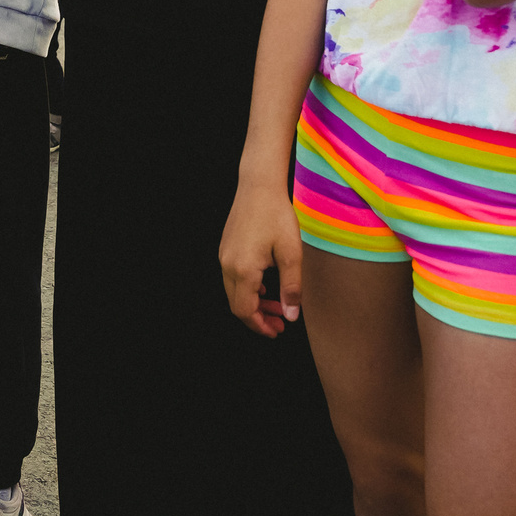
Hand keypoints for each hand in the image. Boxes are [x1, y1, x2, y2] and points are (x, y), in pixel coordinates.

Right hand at [219, 179, 304, 332]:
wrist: (258, 185)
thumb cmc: (277, 215)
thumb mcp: (291, 254)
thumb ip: (291, 288)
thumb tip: (291, 315)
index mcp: (243, 270)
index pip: (245, 311)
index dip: (260, 326)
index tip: (277, 330)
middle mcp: (227, 264)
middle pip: (237, 304)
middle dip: (258, 317)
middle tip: (280, 323)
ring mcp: (224, 255)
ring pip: (234, 291)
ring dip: (253, 303)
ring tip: (276, 306)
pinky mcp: (226, 247)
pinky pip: (232, 277)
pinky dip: (248, 288)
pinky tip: (265, 286)